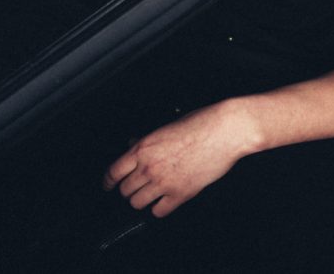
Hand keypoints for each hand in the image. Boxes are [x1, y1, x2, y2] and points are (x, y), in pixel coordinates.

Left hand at [102, 101, 259, 217]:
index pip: (113, 172)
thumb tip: (134, 145)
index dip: (108, 181)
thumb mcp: (167, 126)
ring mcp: (164, 182)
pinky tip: (163, 202)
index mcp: (143, 148)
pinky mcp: (181, 193)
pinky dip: (159, 209)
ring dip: (141, 200)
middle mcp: (149, 167)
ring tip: (148, 196)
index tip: (108, 185)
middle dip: (128, 190)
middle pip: (125, 190)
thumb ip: (147, 140)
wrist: (225, 131)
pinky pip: (159, 211)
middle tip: (134, 188)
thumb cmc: (201, 124)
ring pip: (138, 203)